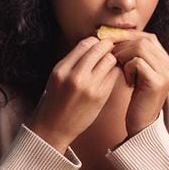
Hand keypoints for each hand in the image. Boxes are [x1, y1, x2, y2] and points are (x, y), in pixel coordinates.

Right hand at [27, 37, 119, 151]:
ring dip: (112, 59)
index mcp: (61, 69)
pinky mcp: (100, 97)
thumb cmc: (55, 100)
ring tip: (109, 63)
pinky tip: (111, 74)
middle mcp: (75, 77)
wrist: (54, 128)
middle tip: (109, 49)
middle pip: (99, 49)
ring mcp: (89, 87)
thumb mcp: (57, 77)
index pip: (85, 44)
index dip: (94, 41)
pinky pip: (114, 75)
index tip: (98, 44)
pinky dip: (114, 72)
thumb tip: (93, 45)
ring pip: (109, 60)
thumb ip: (72, 61)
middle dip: (107, 46)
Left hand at [109, 31, 168, 135]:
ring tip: (119, 68)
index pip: (148, 36)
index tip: (111, 41)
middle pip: (144, 39)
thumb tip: (114, 35)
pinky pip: (137, 62)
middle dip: (123, 45)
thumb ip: (134, 55)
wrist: (142, 124)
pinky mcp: (158, 82)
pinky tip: (127, 81)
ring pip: (140, 48)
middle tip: (111, 56)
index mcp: (167, 61)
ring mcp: (166, 73)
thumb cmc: (137, 97)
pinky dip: (127, 68)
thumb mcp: (137, 73)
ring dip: (123, 55)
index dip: (128, 37)